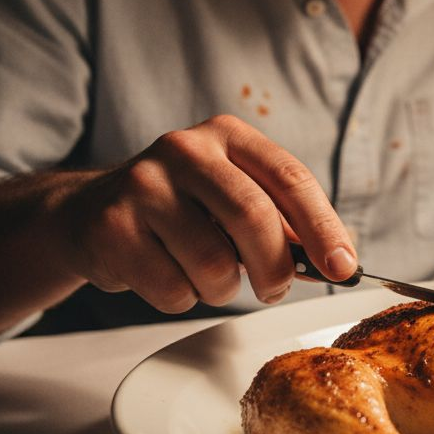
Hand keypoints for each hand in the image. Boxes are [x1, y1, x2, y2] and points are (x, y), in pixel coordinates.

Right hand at [55, 115, 354, 312]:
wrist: (88, 213)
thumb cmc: (180, 211)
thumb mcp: (234, 197)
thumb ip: (284, 222)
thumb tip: (339, 261)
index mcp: (228, 135)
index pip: (290, 179)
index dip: (324, 228)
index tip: (344, 267)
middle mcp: (185, 149)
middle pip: (253, 217)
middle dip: (275, 268)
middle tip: (274, 290)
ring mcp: (143, 184)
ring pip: (213, 264)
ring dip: (221, 290)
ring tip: (205, 277)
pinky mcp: (111, 227)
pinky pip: (172, 288)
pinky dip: (181, 298)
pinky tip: (166, 275)